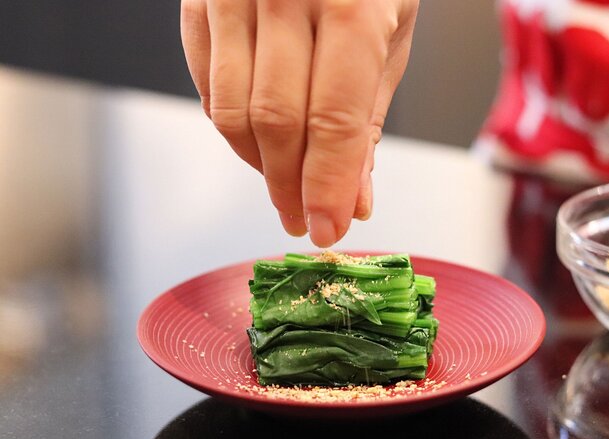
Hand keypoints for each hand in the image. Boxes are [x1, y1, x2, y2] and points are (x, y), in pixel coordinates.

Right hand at [181, 0, 418, 246]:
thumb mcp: (390, 34)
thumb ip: (366, 119)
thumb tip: (355, 199)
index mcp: (349, 0)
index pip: (332, 119)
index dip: (329, 185)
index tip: (331, 228)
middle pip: (276, 121)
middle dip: (291, 186)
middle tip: (306, 219)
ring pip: (230, 111)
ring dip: (259, 166)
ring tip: (286, 189)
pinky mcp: (199, 0)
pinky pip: (205, 84)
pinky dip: (233, 129)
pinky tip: (260, 145)